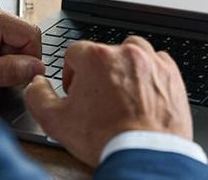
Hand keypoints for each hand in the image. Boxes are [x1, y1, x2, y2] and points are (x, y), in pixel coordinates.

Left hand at [0, 0, 44, 88]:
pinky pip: (7, 38)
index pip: (30, 34)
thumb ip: (9, 71)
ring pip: (17, 39)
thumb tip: (36, 68)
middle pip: (24, 36)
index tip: (18, 76)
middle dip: (15, 58)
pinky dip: (0, 53)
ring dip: (7, 57)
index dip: (30, 58)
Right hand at [24, 36, 191, 165]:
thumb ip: (38, 96)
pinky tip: (142, 95)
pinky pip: (157, 64)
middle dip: (99, 73)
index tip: (77, 91)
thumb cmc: (107, 138)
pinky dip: (149, 75)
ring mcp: (151, 62)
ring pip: (132, 54)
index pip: (75, 53)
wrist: (146, 154)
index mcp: (96, 58)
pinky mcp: (171, 74)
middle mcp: (125, 53)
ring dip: (125, 69)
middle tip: (98, 99)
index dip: (72, 74)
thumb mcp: (56, 121)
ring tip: (121, 94)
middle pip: (104, 53)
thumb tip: (36, 84)